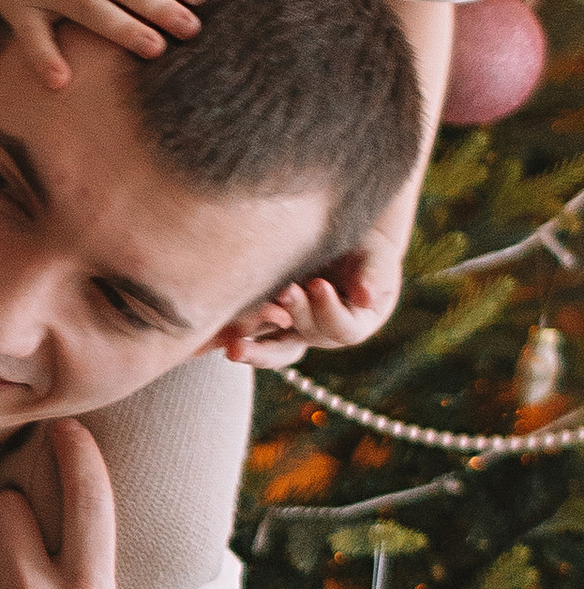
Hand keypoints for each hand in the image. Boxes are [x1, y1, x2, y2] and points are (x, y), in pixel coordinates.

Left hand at [221, 236, 400, 368]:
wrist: (340, 238)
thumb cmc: (366, 247)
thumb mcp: (376, 258)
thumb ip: (374, 275)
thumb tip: (367, 298)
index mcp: (352, 325)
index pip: (341, 329)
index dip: (329, 310)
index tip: (318, 285)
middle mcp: (318, 333)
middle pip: (302, 343)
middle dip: (289, 323)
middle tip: (281, 296)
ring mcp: (290, 328)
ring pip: (271, 349)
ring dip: (252, 350)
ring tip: (234, 348)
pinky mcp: (266, 316)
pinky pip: (248, 330)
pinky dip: (231, 334)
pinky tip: (212, 336)